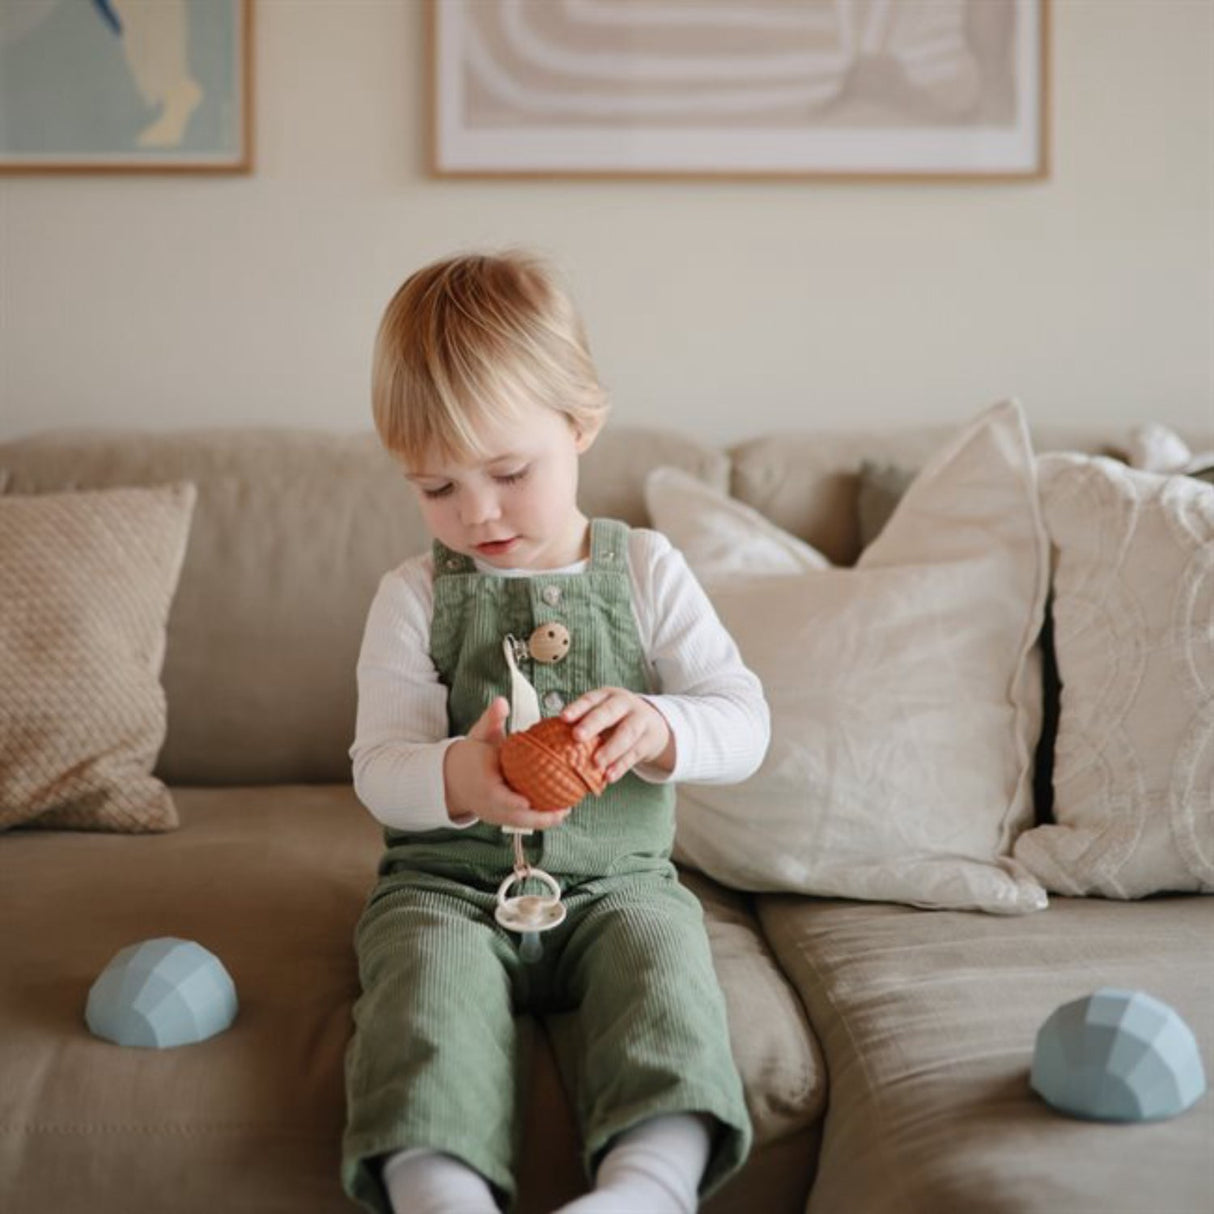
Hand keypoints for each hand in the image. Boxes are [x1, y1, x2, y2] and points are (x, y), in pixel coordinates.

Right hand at [444, 697, 570, 829]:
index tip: (528, 802)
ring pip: (521, 824)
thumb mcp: (479, 735)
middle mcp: (489, 804)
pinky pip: (521, 822)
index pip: (498, 797)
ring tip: (565, 811)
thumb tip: (502, 702)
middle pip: (515, 817)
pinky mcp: (500, 819)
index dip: (513, 802)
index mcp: (484, 785)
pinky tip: (556, 811)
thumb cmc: (471, 756)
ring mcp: (494, 815)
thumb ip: (492, 720)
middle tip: (563, 810)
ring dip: (543, 821)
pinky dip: (538, 819)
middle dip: (539, 818)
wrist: (452, 777)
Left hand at [562, 687, 674, 782]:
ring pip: (626, 733)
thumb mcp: (602, 714)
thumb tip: (548, 741)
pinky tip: (609, 777)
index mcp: (607, 696)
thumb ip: (582, 724)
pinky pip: (634, 754)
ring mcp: (639, 721)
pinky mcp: (648, 740)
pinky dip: (621, 766)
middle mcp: (624, 704)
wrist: (654, 725)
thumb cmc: (616, 721)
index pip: (591, 699)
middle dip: (593, 723)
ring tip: (596, 763)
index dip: (577, 708)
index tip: (563, 718)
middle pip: (609, 712)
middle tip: (577, 736)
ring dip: (611, 749)